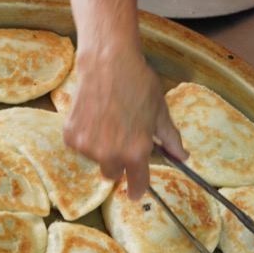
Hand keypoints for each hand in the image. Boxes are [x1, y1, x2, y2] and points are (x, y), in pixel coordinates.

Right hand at [61, 0, 186, 199]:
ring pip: (95, 158)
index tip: (135, 190)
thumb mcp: (160, 112)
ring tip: (107, 119)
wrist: (107, 61)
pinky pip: (80, 146)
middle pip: (113, 174)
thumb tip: (182, 157)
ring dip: (100, 147)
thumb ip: (170, 139)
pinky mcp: (71, 136)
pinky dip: (85, 135)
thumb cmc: (138, 83)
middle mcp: (111, 155)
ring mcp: (88, 147)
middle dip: (118, 162)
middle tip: (121, 137)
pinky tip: (93, 114)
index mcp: (136, 153)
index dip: (137, 188)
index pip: (137, 186)